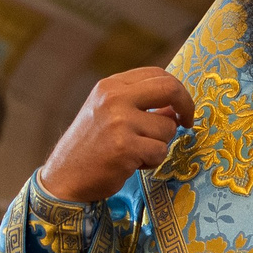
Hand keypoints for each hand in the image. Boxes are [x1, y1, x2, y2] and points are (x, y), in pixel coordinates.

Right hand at [39, 68, 195, 204]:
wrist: (64, 178)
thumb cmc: (90, 148)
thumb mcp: (107, 113)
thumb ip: (138, 103)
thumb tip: (176, 106)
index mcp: (110, 86)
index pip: (157, 74)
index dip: (176, 90)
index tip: (181, 108)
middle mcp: (114, 98)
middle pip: (169, 89)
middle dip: (186, 106)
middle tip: (188, 122)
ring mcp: (120, 122)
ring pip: (167, 127)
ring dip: (159, 145)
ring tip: (136, 153)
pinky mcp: (125, 147)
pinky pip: (160, 151)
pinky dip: (151, 162)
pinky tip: (131, 164)